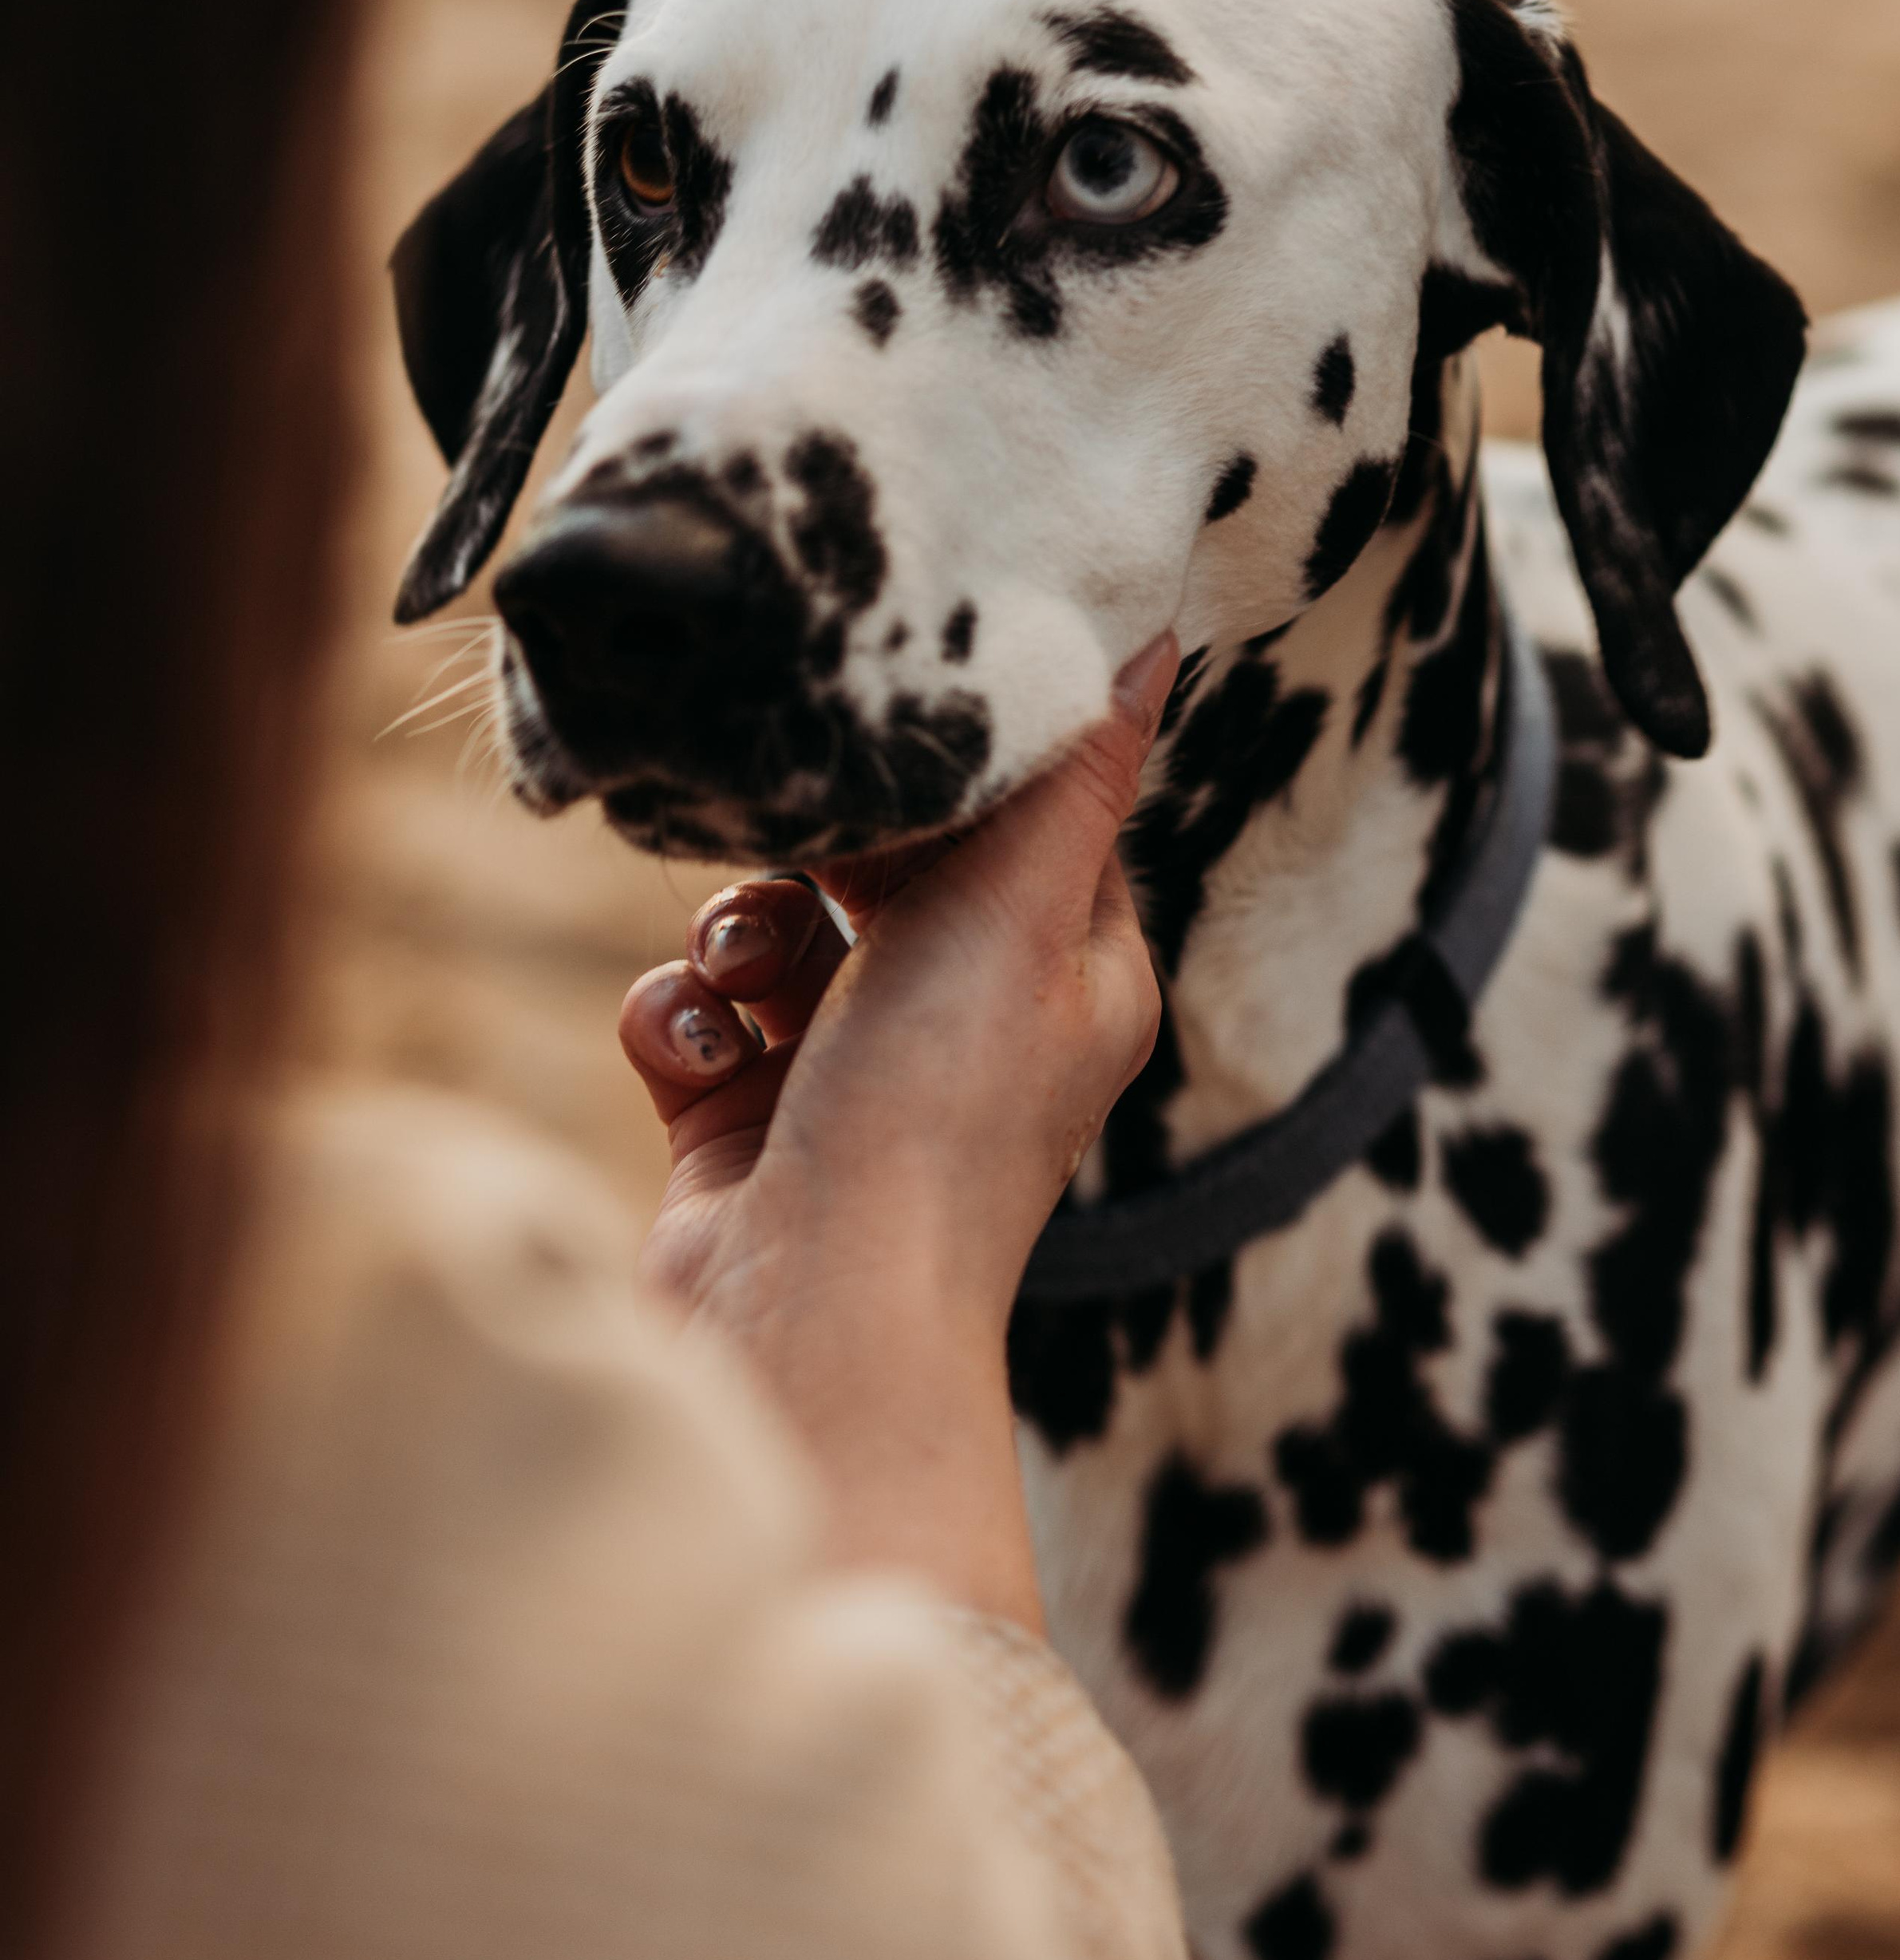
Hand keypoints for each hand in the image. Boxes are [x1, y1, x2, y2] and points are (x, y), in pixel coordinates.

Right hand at [617, 633, 1177, 1628]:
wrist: (803, 1320)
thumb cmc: (936, 1126)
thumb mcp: (1019, 915)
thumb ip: (1072, 773)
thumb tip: (1153, 638)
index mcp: (1069, 979)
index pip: (1026, 820)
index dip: (954, 775)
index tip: (895, 746)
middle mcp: (969, 1029)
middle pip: (881, 866)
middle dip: (820, 850)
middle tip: (806, 853)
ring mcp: (849, 1079)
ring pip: (768, 926)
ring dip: (738, 936)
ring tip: (750, 981)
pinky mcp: (741, 1123)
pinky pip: (695, 1012)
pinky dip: (686, 1023)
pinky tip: (706, 1063)